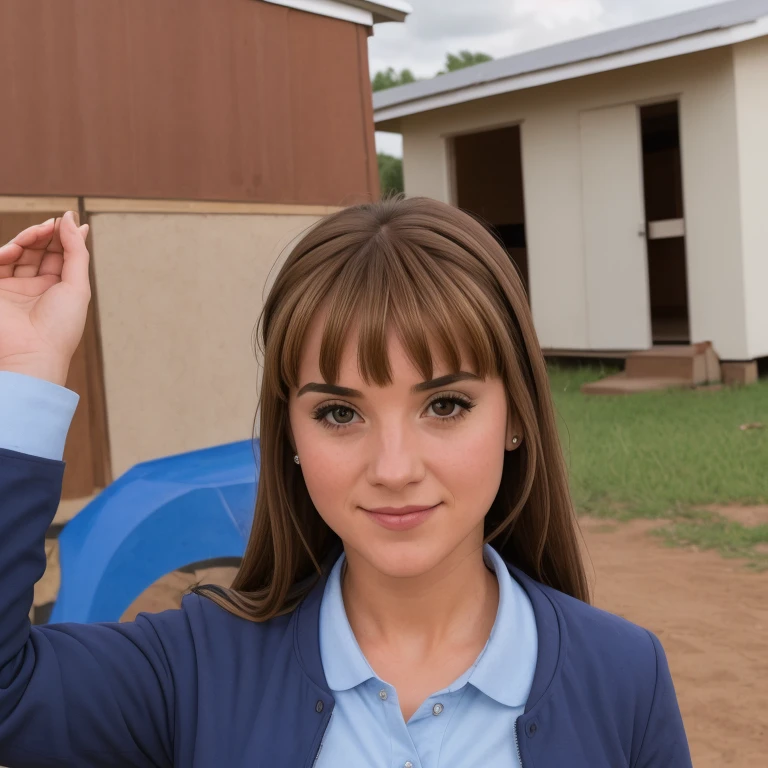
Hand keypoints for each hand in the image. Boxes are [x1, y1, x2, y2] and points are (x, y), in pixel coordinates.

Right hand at [0, 211, 90, 386]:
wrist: (32, 353)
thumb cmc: (60, 326)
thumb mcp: (78, 286)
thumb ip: (76, 252)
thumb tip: (74, 221)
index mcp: (60, 290)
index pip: (61, 256)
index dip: (66, 236)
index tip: (72, 219)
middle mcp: (37, 288)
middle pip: (39, 250)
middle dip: (47, 233)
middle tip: (54, 223)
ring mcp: (14, 288)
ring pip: (19, 252)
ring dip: (29, 238)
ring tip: (41, 230)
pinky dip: (7, 252)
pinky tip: (16, 249)